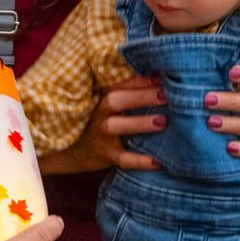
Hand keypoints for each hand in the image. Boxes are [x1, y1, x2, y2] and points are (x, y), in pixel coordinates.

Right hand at [42, 78, 167, 174]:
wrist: (75, 150)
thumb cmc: (103, 121)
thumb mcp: (109, 105)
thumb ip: (130, 93)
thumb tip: (163, 80)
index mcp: (103, 97)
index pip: (121, 85)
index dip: (140, 81)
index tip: (160, 78)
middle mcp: (100, 113)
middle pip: (116, 101)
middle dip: (140, 97)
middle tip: (164, 96)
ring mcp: (102, 135)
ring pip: (117, 126)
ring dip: (139, 123)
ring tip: (162, 122)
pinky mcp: (107, 155)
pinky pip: (124, 159)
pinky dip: (140, 161)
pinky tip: (158, 161)